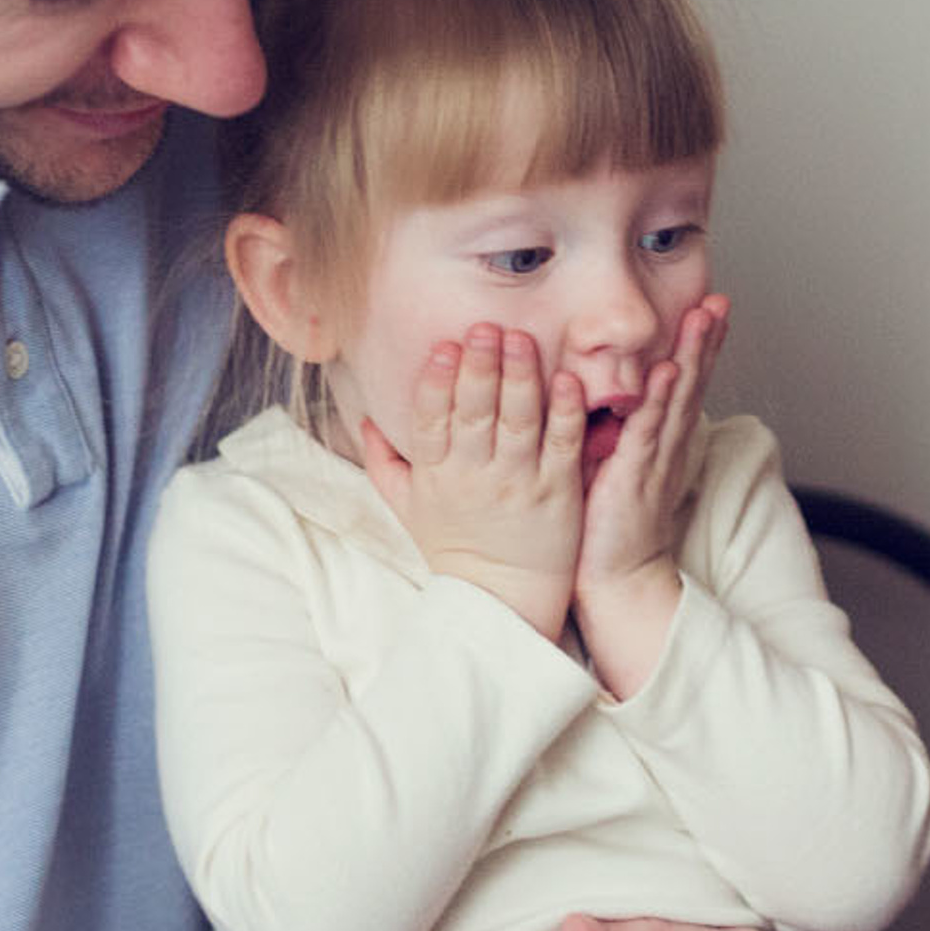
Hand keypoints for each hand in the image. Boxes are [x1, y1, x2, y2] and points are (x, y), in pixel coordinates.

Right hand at [360, 324, 583, 638]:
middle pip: (475, 413)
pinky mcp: (558, 493)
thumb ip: (383, 463)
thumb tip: (362, 420)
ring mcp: (518, 484)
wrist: (501, 602)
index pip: (432, 420)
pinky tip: (567, 380)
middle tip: (484, 328)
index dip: (437, 382)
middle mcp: (475, 477)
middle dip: (479, 367)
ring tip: (521, 338)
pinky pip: (562, 446)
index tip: (443, 346)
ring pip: (518, 422)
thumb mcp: (408, 509)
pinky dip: (565, 413)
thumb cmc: (455, 552)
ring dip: (520, 377)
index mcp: (436, 476)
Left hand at [572, 296, 728, 691]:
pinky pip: (650, 432)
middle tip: (718, 301)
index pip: (684, 383)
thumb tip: (597, 393)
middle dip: (705, 339)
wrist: (618, 579)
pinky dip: (662, 401)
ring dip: (692, 356)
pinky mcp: (635, 476)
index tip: (709, 308)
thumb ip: (612, 430)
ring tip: (703, 318)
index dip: (698, 346)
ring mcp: (655, 459)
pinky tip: (671, 373)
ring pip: (679, 398)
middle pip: (691, 382)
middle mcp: (666, 445)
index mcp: (661, 441)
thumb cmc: (609, 526)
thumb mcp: (611, 465)